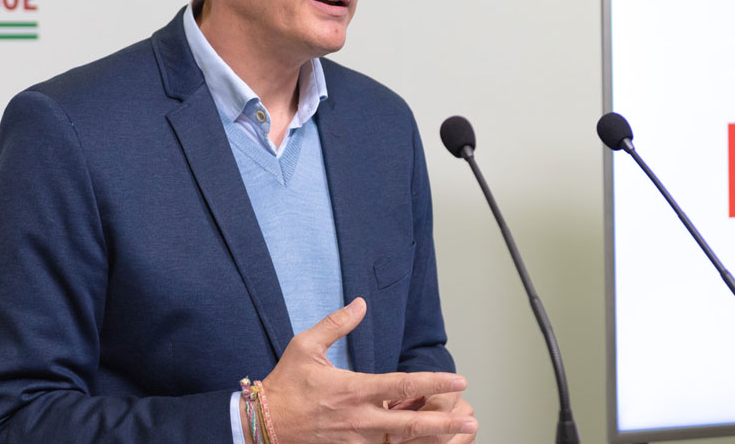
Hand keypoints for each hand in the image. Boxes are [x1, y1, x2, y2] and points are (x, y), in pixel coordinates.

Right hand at [245, 298, 477, 442]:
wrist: (262, 424)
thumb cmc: (285, 385)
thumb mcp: (306, 346)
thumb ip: (337, 324)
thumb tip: (361, 303)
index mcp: (353, 390)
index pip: (403, 387)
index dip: (434, 382)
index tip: (459, 380)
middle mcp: (359, 419)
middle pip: (411, 424)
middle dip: (445, 423)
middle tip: (472, 420)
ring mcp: (355, 441)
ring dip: (431, 441)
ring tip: (458, 438)